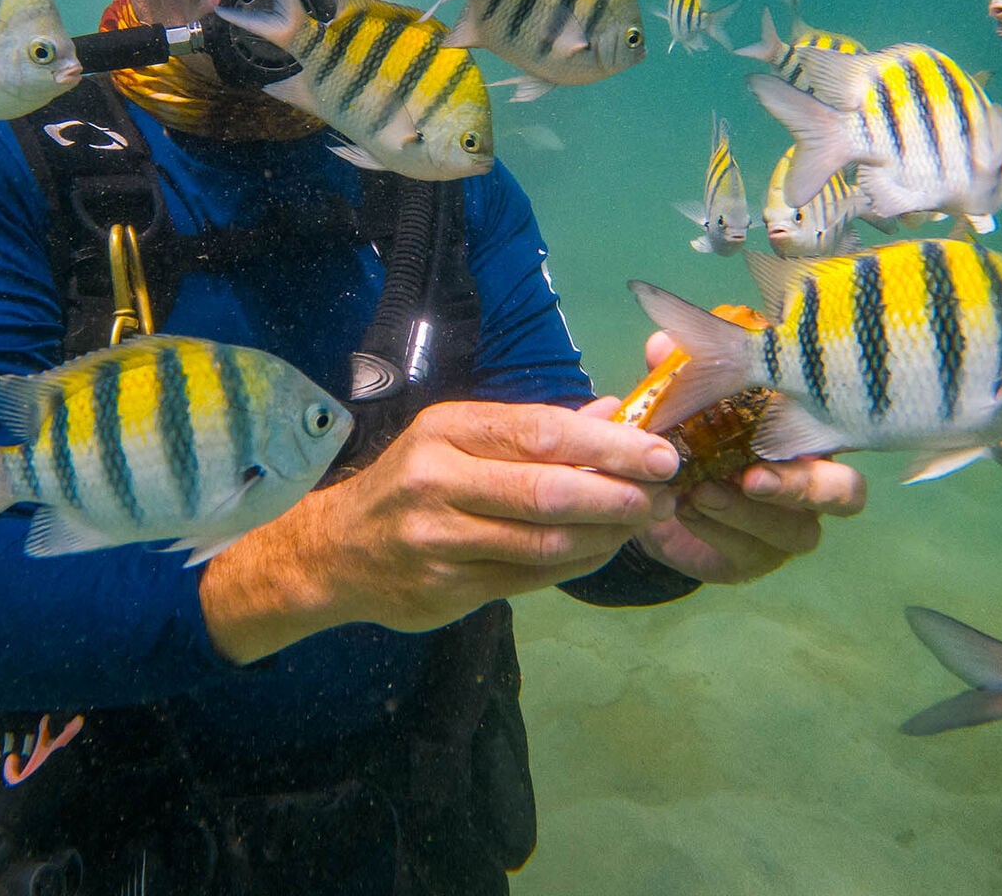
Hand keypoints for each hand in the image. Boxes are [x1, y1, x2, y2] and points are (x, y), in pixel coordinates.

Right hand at [200, 398, 682, 661]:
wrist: (335, 551)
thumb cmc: (411, 482)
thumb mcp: (457, 437)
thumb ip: (534, 429)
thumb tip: (613, 413)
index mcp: (446, 431)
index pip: (540, 432)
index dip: (609, 445)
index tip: (662, 452)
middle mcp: (437, 482)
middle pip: (547, 490)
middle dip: (619, 495)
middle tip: (666, 495)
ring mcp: (439, 541)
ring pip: (545, 542)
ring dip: (607, 535)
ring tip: (644, 522)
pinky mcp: (447, 589)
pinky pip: (531, 578)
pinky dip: (577, 564)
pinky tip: (602, 549)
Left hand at [633, 331, 867, 583]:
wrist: (649, 496)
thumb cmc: (687, 436)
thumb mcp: (679, 399)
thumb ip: (675, 373)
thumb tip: (662, 348)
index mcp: (806, 436)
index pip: (847, 431)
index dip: (830, 426)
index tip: (783, 415)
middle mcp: (812, 485)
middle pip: (846, 494)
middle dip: (801, 486)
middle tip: (751, 478)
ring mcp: (788, 528)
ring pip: (796, 532)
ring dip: (746, 512)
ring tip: (700, 493)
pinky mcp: (754, 559)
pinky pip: (747, 553)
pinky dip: (714, 531)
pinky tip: (685, 509)